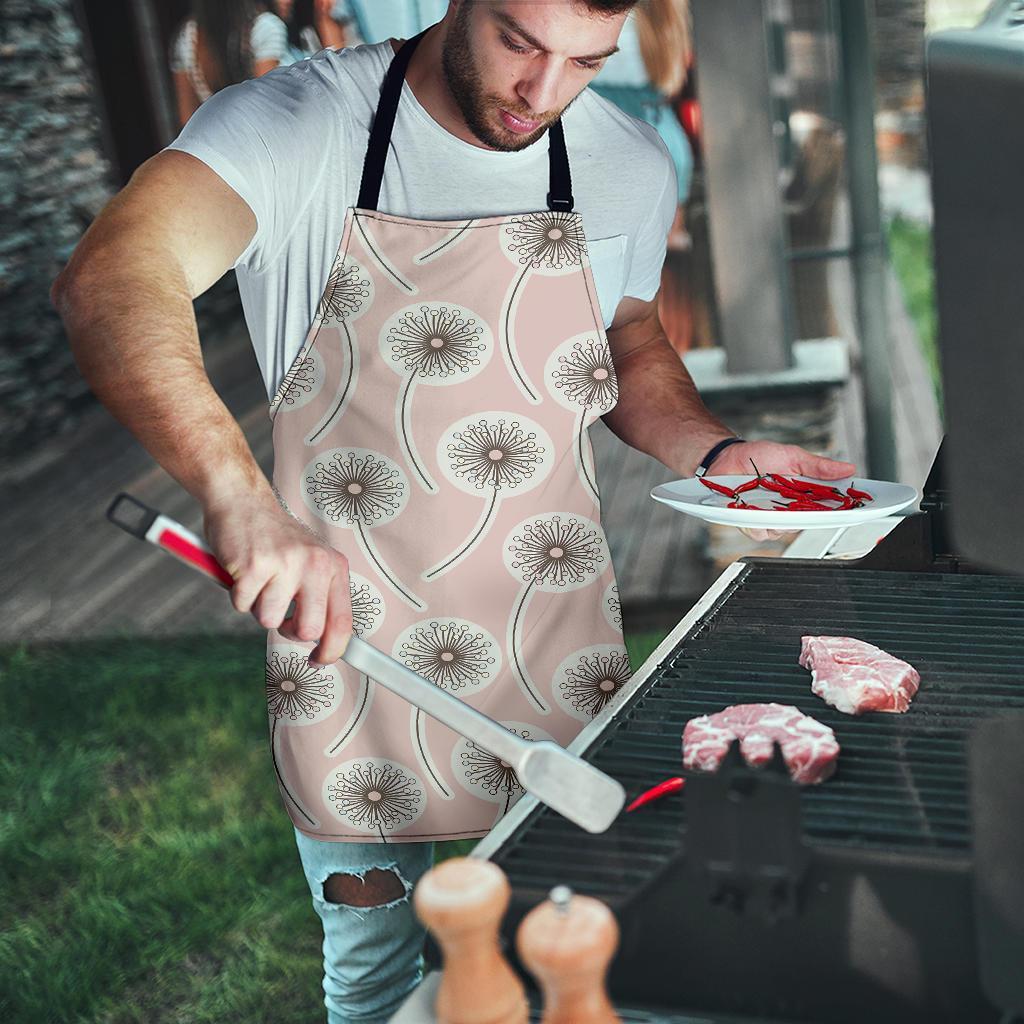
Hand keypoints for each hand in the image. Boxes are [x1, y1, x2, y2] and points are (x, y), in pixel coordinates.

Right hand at [203, 491, 352, 664]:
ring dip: (258, 607)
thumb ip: (320, 596)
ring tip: (260, 579)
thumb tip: (325, 643)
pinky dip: (238, 594)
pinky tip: (243, 570)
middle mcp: (315, 564)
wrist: (243, 500)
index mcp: (334, 566)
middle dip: (289, 631)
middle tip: (279, 612)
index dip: (332, 651)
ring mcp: (285, 564)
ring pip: (269, 621)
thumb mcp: (311, 561)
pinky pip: (242, 606)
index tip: (319, 661)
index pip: (342, 622)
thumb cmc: (275, 539)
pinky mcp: (254, 566)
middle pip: (308, 631)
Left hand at [708, 440, 856, 542]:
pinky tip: (754, 508)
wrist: (727, 457)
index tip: (859, 509)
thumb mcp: (793, 456)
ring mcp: (771, 519)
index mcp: (804, 495)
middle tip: (808, 502)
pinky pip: (761, 532)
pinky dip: (758, 522)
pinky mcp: (751, 523)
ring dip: (781, 517)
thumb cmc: (759, 457)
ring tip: (772, 499)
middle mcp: (790, 510)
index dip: (844, 511)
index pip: (829, 508)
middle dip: (812, 516)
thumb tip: (848, 468)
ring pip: (785, 531)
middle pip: (810, 523)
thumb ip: (819, 466)